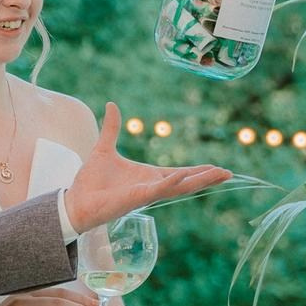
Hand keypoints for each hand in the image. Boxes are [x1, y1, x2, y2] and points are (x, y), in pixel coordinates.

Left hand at [62, 104, 231, 234]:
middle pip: (187, 182)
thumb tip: (111, 105)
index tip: (216, 168)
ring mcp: (147, 193)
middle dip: (207, 178)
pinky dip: (171, 183)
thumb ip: (112, 128)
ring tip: (220, 174)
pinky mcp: (137, 198)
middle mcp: (152, 187)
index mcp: (149, 177)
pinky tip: (183, 177)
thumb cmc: (90, 181)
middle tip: (229, 174)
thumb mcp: (104, 148)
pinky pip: (159, 189)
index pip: (180, 173)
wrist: (76, 200)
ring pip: (180, 187)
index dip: (198, 171)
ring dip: (200, 181)